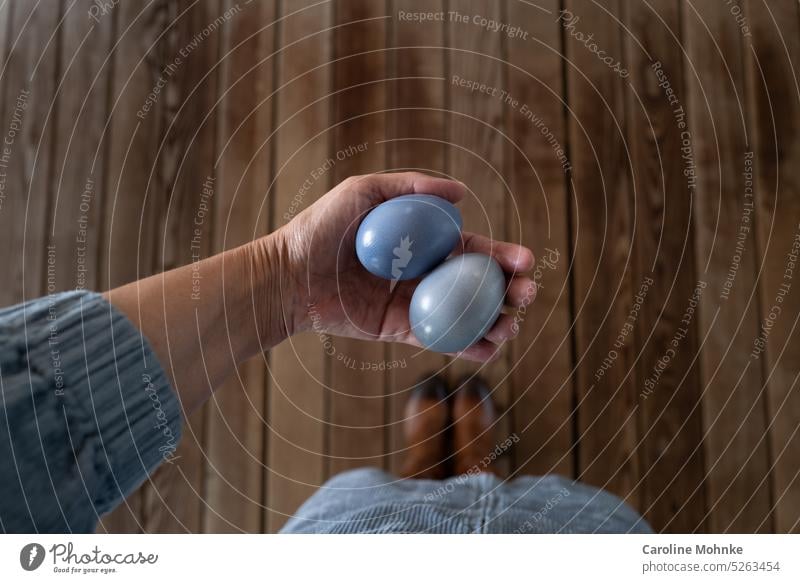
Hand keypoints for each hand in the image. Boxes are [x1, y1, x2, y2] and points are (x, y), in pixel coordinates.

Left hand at [268, 172, 535, 361]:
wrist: (288, 275)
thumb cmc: (320, 228)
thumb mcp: (363, 191)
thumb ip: (409, 186)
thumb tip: (461, 192)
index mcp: (421, 241)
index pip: (470, 249)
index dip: (501, 255)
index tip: (526, 261)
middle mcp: (422, 272)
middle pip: (475, 283)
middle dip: (508, 291)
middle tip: (528, 296)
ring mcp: (412, 303)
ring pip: (463, 315)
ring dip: (494, 322)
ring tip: (512, 327)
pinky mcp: (397, 331)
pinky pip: (437, 340)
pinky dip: (465, 347)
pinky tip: (489, 349)